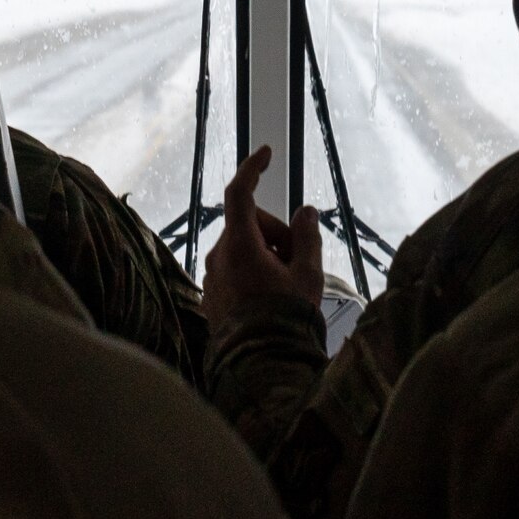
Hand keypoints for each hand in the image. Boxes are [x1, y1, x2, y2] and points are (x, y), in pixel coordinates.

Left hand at [202, 146, 324, 328]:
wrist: (261, 365)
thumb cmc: (286, 318)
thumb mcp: (307, 274)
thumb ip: (306, 237)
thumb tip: (305, 212)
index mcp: (239, 245)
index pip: (240, 193)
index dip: (252, 169)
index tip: (267, 152)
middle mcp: (219, 256)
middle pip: (250, 224)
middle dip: (277, 232)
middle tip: (300, 258)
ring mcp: (212, 276)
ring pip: (243, 247)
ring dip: (266, 253)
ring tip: (289, 283)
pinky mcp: (211, 293)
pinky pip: (234, 268)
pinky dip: (254, 270)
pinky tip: (272, 296)